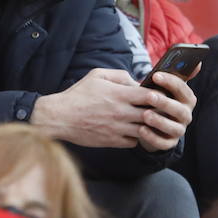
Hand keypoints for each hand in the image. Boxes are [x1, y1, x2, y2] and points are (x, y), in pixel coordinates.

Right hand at [30, 68, 166, 149]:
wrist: (60, 117)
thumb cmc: (78, 94)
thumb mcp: (97, 75)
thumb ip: (120, 75)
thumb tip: (137, 82)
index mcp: (119, 94)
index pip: (151, 95)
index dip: (157, 95)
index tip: (155, 95)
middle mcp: (121, 112)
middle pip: (153, 114)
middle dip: (156, 111)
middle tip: (155, 109)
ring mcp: (118, 128)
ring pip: (146, 130)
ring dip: (147, 126)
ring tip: (143, 120)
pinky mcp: (113, 141)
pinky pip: (134, 142)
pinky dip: (136, 137)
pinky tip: (131, 130)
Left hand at [136, 69, 195, 152]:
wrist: (151, 122)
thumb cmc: (157, 99)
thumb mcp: (164, 87)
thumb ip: (176, 75)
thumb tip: (198, 62)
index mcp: (186, 99)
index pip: (183, 89)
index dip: (170, 82)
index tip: (155, 75)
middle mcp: (185, 115)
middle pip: (179, 110)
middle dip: (165, 102)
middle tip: (149, 96)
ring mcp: (178, 130)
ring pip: (173, 128)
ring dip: (159, 121)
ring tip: (145, 114)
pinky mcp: (169, 143)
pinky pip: (163, 143)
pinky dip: (152, 137)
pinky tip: (141, 130)